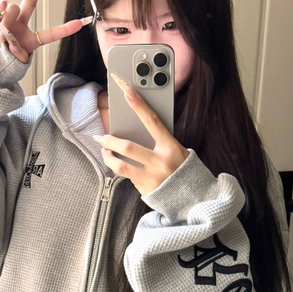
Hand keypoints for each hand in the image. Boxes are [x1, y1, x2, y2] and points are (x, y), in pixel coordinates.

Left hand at [93, 72, 189, 196]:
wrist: (191, 199)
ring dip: (109, 158)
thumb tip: (139, 130)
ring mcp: (151, 178)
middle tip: (101, 138)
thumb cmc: (183, 170)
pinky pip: (128, 177)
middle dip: (110, 141)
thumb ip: (160, 142)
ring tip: (105, 153)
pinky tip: (124, 169)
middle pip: (128, 147)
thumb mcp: (178, 151)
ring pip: (121, 166)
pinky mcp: (144, 190)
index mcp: (170, 148)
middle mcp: (159, 162)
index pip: (152, 122)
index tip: (127, 92)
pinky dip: (124, 171)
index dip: (139, 106)